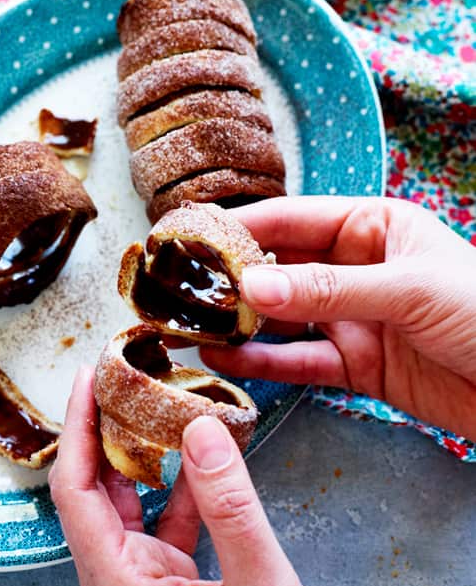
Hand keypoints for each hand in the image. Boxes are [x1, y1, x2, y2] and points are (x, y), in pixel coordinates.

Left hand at [49, 368, 342, 585]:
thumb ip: (231, 506)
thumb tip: (199, 428)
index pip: (75, 491)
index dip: (78, 429)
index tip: (88, 377)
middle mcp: (116, 585)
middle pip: (92, 491)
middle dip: (103, 430)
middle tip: (121, 376)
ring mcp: (140, 585)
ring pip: (124, 502)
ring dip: (139, 452)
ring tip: (153, 401)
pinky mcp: (166, 585)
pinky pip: (159, 521)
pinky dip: (177, 484)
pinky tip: (199, 454)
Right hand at [200, 196, 475, 439]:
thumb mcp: (408, 289)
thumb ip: (328, 288)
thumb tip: (251, 283)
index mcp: (372, 226)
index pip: (292, 219)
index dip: (239, 226)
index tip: (187, 236)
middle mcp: (356, 268)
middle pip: (279, 268)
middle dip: (230, 278)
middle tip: (176, 287)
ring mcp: (355, 318)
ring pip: (283, 317)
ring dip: (239, 322)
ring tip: (189, 326)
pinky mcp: (358, 367)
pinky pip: (302, 361)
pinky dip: (266, 363)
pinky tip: (228, 361)